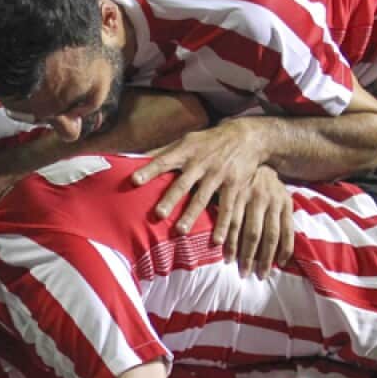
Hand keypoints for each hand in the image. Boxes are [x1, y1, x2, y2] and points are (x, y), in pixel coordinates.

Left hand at [131, 122, 292, 274]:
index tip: (134, 180)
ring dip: (191, 215)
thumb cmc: (207, 142)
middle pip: (182, 183)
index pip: (163, 161)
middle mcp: (200, 163)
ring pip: (202, 198)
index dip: (149, 170)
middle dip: (170, 198)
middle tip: (158, 214)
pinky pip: (227, 208)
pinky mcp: (234, 186)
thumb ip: (161, 152)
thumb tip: (131, 157)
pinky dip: (222, 225)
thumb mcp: (185, 141)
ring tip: (180, 231)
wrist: (246, 137)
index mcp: (185, 152)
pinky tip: (217, 240)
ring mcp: (218, 175)